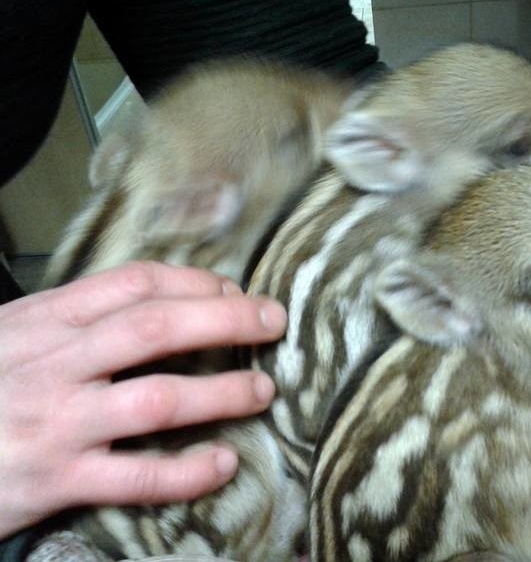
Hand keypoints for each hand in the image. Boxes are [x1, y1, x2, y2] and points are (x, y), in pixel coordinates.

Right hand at [0, 261, 286, 539]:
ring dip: (220, 392)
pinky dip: (185, 472)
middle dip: (226, 321)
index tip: (233, 291)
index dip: (195, 282)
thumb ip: (75, 317)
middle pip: (157, 327)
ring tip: (262, 390)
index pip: (135, 284)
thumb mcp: (14, 333)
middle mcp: (58, 365)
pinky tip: (222, 464)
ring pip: (157, 399)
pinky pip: (135, 478)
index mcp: (48, 321)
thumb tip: (153, 301)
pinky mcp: (56, 480)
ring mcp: (59, 423)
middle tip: (273, 321)